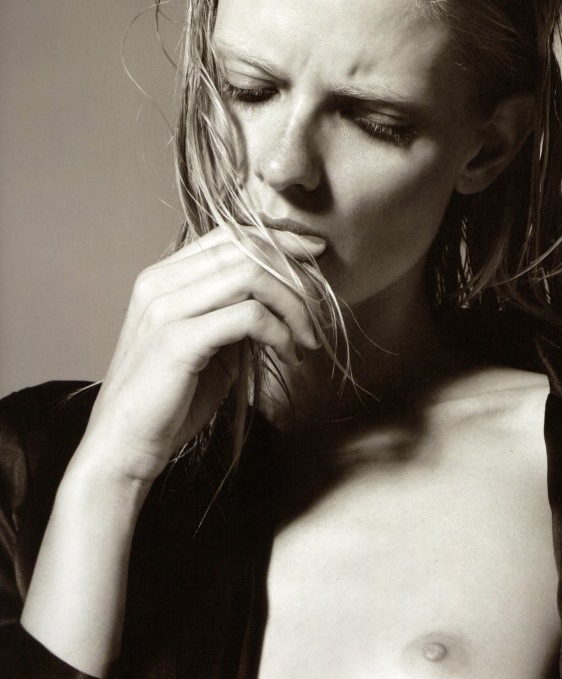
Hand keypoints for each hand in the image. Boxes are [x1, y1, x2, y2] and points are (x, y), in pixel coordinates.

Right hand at [78, 226, 324, 489]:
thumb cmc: (170, 398)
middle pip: (244, 249)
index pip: (229, 234)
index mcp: (163, 276)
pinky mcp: (178, 340)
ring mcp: (166, 309)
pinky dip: (280, 332)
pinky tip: (288, 354)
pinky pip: (248, 317)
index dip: (278, 238)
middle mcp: (160, 283)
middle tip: (318, 307)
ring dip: (292, 305)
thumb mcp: (209, 343)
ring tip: (307, 339)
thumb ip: (235, 312)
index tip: (315, 254)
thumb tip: (286, 294)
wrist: (125, 444)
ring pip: (250, 276)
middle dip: (294, 273)